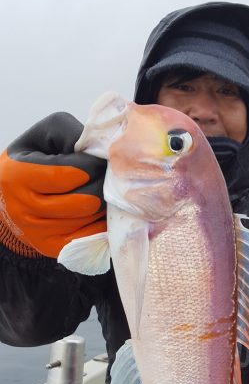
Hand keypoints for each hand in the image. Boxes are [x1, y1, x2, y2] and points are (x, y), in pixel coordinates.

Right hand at [0, 112, 105, 257]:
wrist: (9, 196)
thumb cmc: (33, 159)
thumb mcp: (45, 135)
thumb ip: (72, 134)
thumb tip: (100, 152)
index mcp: (18, 175)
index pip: (76, 173)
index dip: (94, 165)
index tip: (95, 160)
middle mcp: (23, 208)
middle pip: (88, 200)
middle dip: (102, 186)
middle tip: (103, 178)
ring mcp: (37, 232)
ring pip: (91, 219)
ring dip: (103, 205)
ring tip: (99, 192)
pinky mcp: (51, 248)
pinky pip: (90, 238)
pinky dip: (100, 224)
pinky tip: (97, 212)